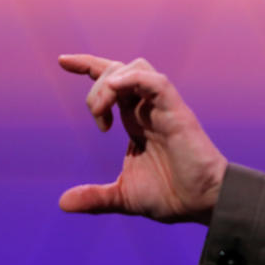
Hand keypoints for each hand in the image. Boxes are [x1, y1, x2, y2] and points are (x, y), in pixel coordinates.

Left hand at [58, 54, 226, 223]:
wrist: (202, 203)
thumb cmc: (171, 196)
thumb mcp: (123, 196)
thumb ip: (95, 197)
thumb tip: (63, 203)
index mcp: (135, 121)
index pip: (111, 81)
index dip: (87, 65)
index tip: (62, 61)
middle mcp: (147, 109)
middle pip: (118, 69)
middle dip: (96, 86)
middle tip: (98, 119)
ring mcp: (163, 109)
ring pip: (136, 68)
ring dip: (111, 81)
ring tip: (103, 111)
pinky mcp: (177, 113)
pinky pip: (157, 82)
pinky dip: (134, 79)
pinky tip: (116, 90)